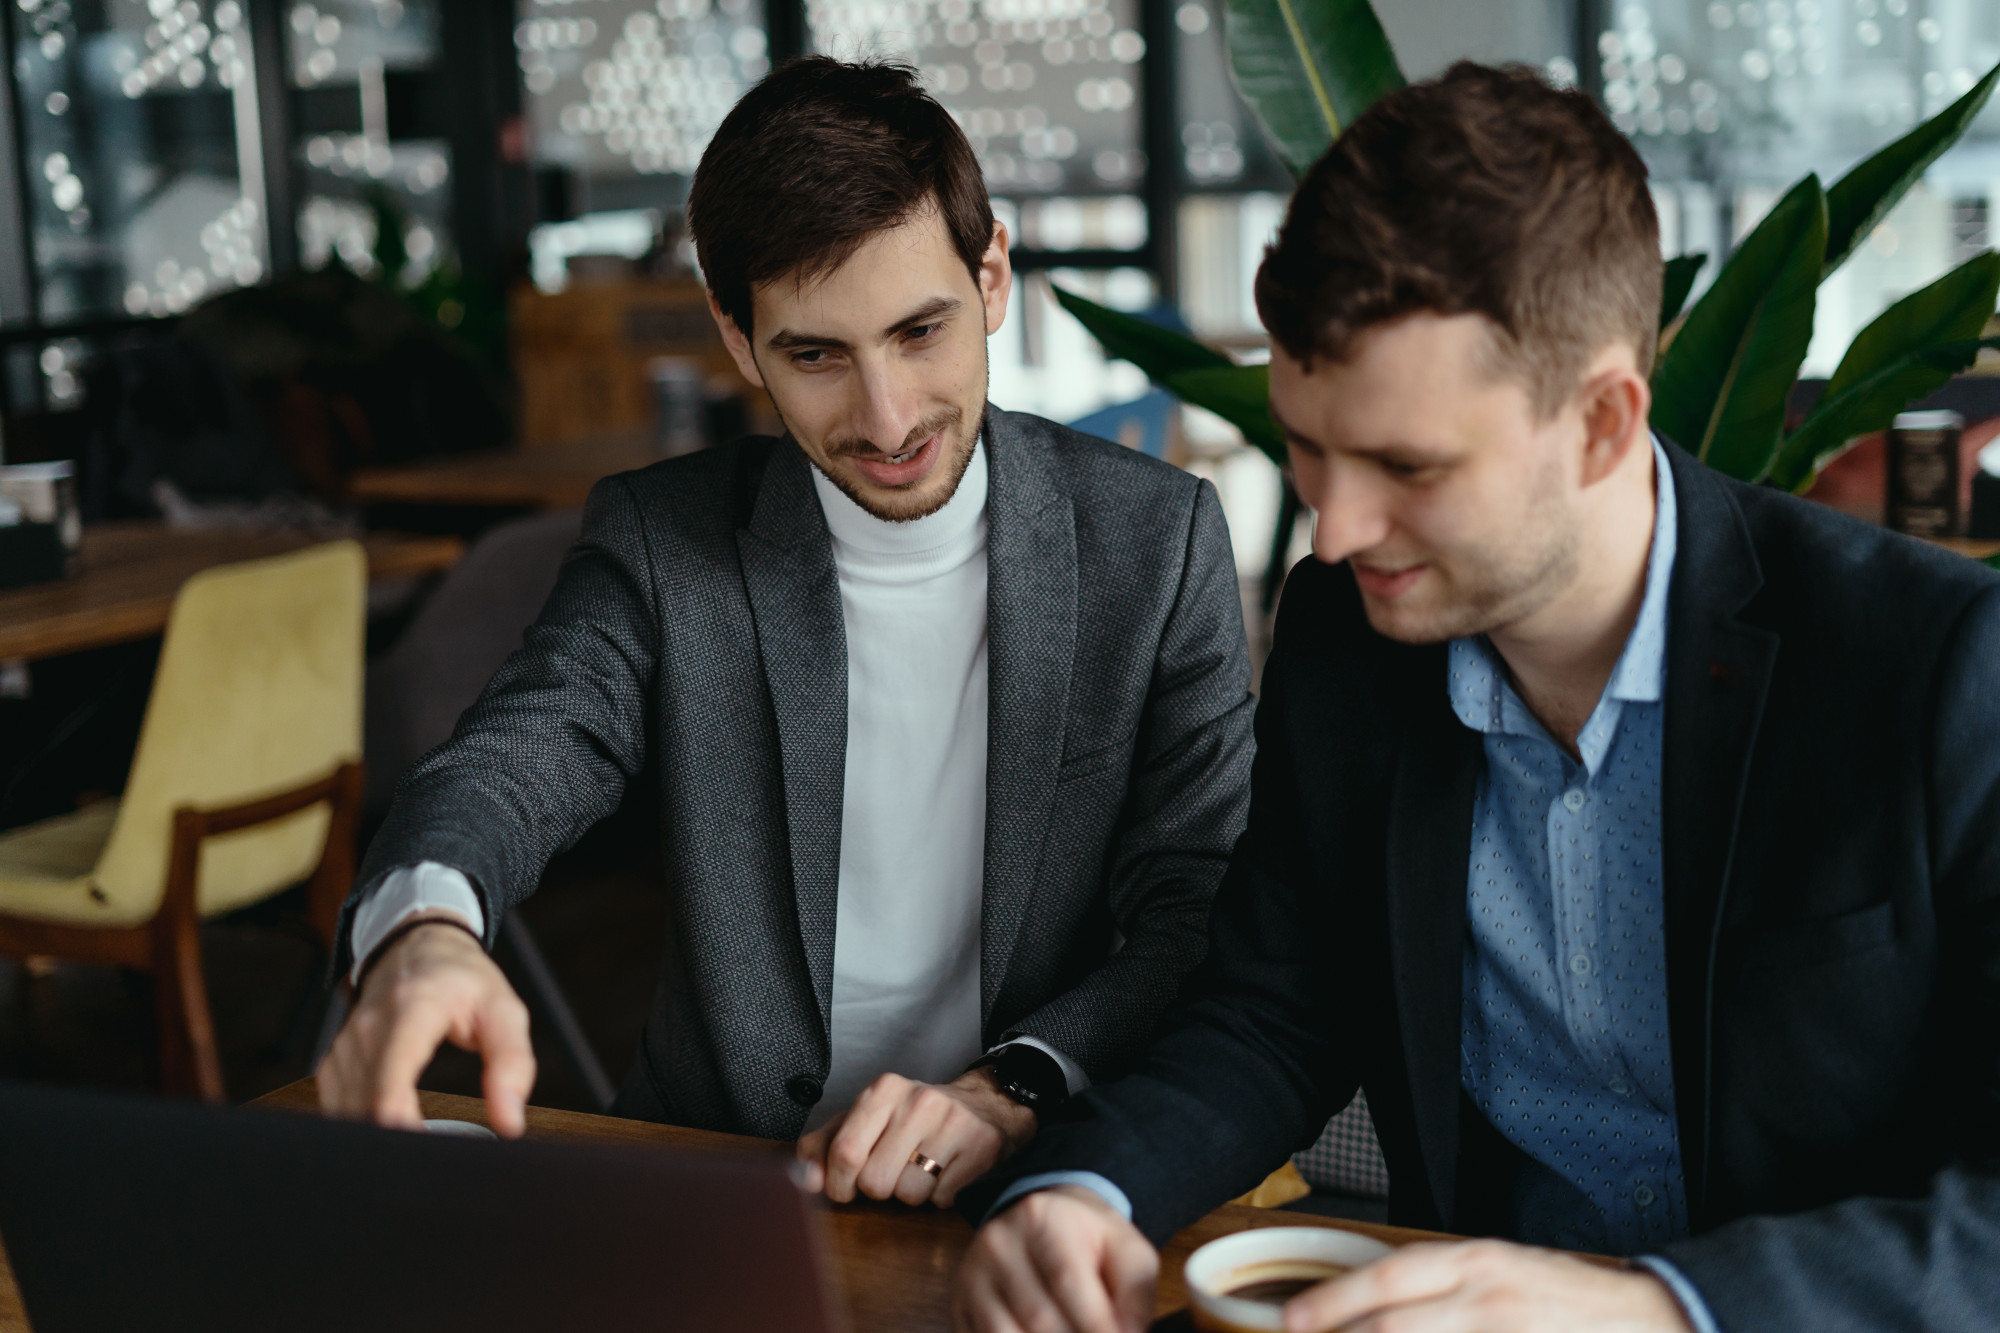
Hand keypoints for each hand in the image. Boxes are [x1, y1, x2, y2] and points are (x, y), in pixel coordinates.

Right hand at [316, 914, 535, 1137]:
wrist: (416, 946)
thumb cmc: (464, 981)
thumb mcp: (504, 1010)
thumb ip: (513, 1064)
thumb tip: (510, 1122)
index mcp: (412, 1009)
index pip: (389, 1082)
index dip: (401, 1128)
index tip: (429, 1155)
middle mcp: (368, 1028)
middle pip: (365, 1109)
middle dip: (395, 1145)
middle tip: (433, 1167)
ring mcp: (345, 1045)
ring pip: (348, 1115)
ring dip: (378, 1141)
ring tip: (416, 1155)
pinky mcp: (334, 1061)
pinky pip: (338, 1108)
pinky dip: (362, 1128)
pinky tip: (391, 1136)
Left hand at [796, 1067, 1037, 1206]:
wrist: (982, 1105)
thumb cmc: (912, 1119)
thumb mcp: (863, 1122)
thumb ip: (823, 1148)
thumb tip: (806, 1181)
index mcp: (883, 1090)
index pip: (844, 1152)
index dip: (840, 1183)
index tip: (847, 1186)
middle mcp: (918, 1100)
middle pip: (875, 1181)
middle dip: (879, 1189)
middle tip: (893, 1171)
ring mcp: (953, 1122)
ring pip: (909, 1195)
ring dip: (912, 1194)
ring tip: (922, 1169)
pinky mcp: (982, 1145)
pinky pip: (943, 1198)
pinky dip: (941, 1195)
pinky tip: (946, 1172)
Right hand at [952, 1185, 1156, 1332]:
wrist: (1043, 1219)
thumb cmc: (1088, 1239)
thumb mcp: (1127, 1250)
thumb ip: (1136, 1293)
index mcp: (1042, 1218)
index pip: (1067, 1281)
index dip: (1097, 1325)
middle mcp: (998, 1242)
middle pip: (1037, 1317)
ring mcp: (972, 1273)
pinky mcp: (959, 1302)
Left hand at [1280, 1239, 1694, 1332]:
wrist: (1651, 1317)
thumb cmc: (1565, 1297)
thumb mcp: (1499, 1272)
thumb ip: (1440, 1288)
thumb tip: (1370, 1310)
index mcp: (1478, 1263)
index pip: (1389, 1277)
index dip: (1335, 1301)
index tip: (1293, 1320)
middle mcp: (1489, 1299)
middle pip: (1395, 1327)